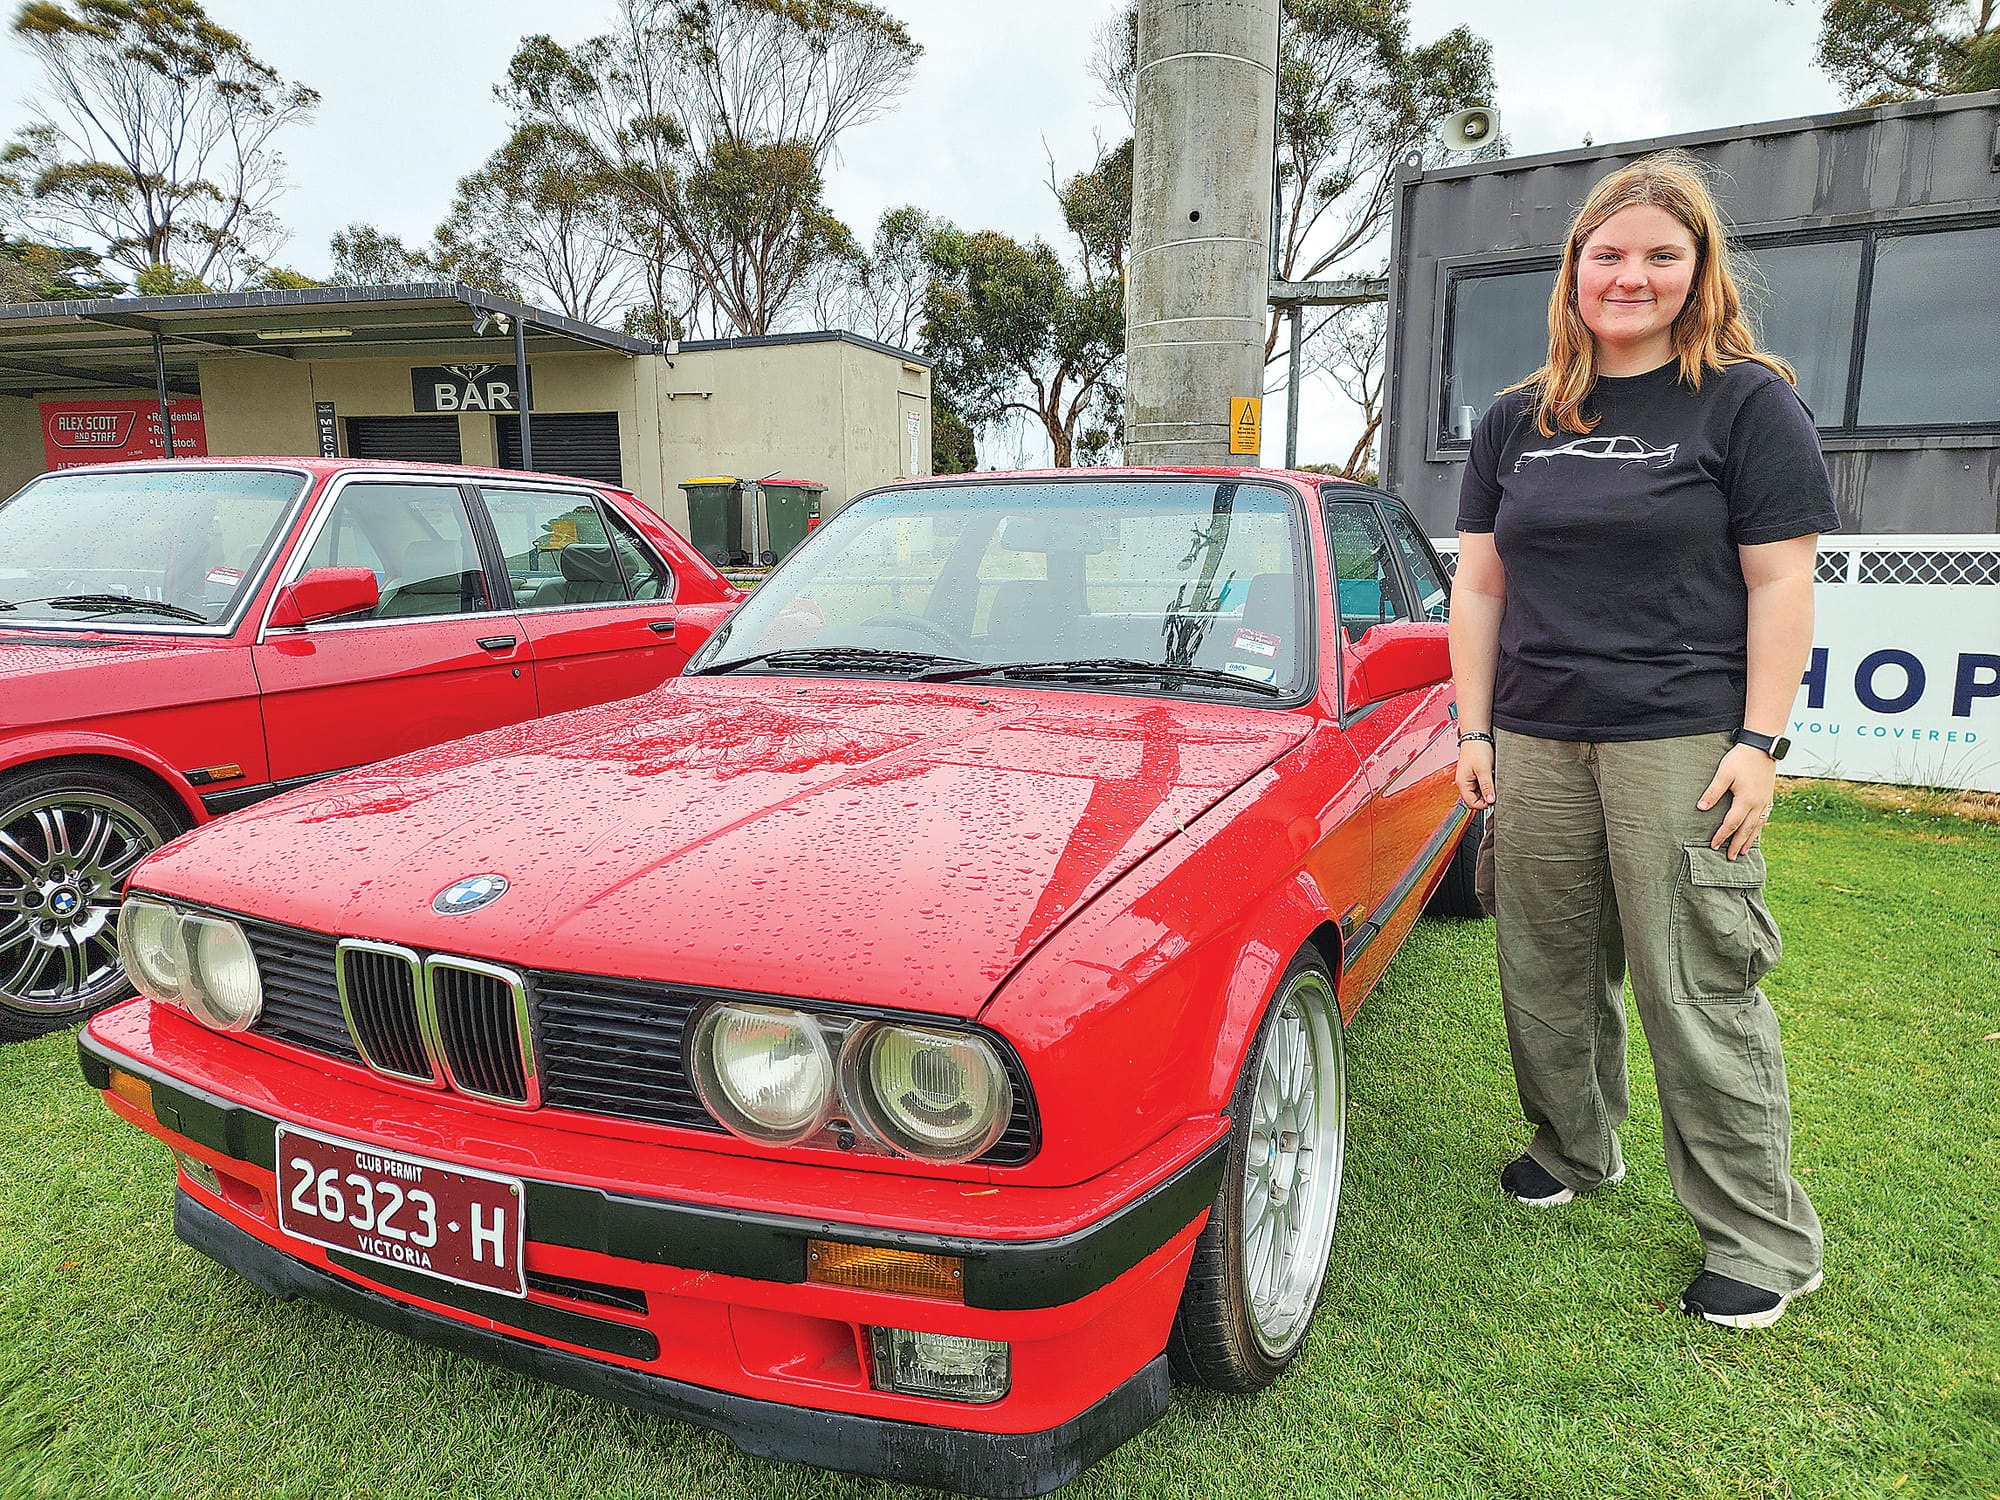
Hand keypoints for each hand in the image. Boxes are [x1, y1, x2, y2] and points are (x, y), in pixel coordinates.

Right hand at [1455, 739, 1494, 810]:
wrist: (1476, 736)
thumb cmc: (1477, 749)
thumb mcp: (1484, 770)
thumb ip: (1487, 787)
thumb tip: (1490, 801)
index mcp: (1462, 783)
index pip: (1471, 803)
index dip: (1483, 804)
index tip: (1493, 799)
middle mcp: (1463, 782)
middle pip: (1474, 799)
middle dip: (1485, 798)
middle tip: (1494, 790)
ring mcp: (1468, 778)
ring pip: (1477, 793)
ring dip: (1486, 790)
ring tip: (1492, 781)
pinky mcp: (1473, 774)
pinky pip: (1479, 785)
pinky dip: (1486, 784)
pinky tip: (1490, 777)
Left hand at [1698, 743, 1777, 859]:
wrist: (1762, 747)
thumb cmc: (1741, 759)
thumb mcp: (1723, 774)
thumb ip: (1712, 792)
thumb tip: (1701, 808)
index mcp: (1746, 800)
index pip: (1731, 823)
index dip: (1722, 835)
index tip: (1713, 845)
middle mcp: (1758, 804)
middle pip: (1746, 830)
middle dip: (1737, 844)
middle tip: (1730, 857)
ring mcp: (1766, 801)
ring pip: (1757, 826)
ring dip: (1749, 840)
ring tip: (1743, 852)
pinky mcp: (1769, 797)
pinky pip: (1764, 818)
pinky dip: (1758, 828)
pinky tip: (1755, 832)